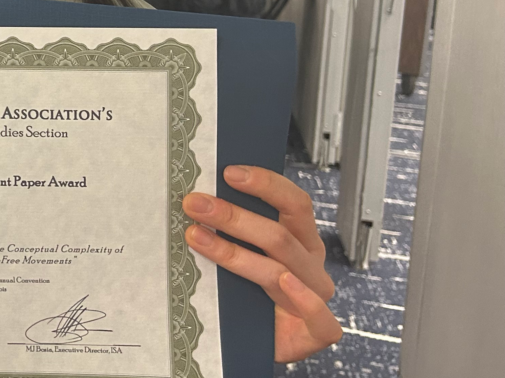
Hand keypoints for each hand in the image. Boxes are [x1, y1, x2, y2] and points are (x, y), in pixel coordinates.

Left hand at [182, 165, 341, 361]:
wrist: (250, 344)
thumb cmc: (246, 293)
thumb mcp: (241, 252)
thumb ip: (232, 229)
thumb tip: (198, 197)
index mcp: (300, 239)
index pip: (294, 203)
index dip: (265, 185)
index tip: (228, 173)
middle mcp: (309, 265)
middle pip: (279, 235)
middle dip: (232, 216)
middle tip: (195, 204)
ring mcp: (316, 298)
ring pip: (280, 270)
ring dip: (233, 251)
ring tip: (197, 237)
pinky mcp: (315, 333)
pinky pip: (321, 318)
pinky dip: (304, 299)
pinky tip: (284, 282)